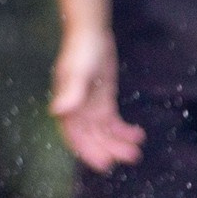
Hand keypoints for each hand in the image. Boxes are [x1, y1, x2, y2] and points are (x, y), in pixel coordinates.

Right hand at [50, 29, 144, 172]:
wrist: (91, 34)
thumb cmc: (81, 50)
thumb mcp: (77, 71)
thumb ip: (70, 91)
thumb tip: (58, 111)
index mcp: (67, 108)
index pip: (76, 136)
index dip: (88, 151)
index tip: (105, 163)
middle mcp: (77, 112)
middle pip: (93, 138)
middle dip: (110, 149)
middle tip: (131, 156)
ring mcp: (91, 109)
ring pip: (105, 134)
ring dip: (120, 144)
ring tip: (137, 151)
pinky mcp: (104, 104)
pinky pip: (114, 124)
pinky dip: (125, 131)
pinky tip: (138, 135)